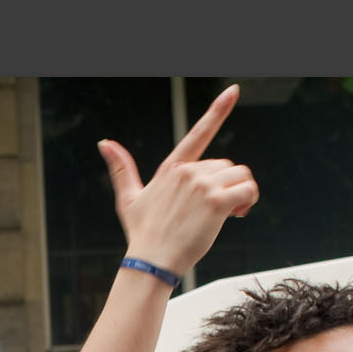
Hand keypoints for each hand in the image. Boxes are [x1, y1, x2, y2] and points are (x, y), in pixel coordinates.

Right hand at [101, 84, 259, 278]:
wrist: (151, 261)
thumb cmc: (143, 234)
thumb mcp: (129, 198)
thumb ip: (121, 168)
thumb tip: (104, 142)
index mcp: (172, 168)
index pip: (198, 133)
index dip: (218, 110)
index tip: (233, 90)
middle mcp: (188, 172)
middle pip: (227, 165)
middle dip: (229, 185)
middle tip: (218, 210)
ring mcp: (201, 185)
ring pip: (240, 176)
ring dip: (241, 194)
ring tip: (229, 214)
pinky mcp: (216, 202)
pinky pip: (247, 190)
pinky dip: (249, 201)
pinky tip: (236, 215)